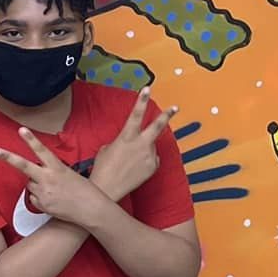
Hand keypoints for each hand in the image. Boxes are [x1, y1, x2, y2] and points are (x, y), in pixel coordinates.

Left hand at [0, 128, 113, 228]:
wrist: (91, 210)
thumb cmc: (84, 190)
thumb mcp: (69, 174)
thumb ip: (51, 171)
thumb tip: (37, 173)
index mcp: (58, 168)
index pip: (42, 151)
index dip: (31, 140)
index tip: (21, 130)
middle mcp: (48, 179)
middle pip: (24, 166)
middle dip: (8, 158)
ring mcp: (43, 192)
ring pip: (29, 184)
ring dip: (37, 185)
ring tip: (55, 191)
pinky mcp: (41, 204)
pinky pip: (33, 198)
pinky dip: (40, 198)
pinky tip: (54, 201)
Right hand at [87, 88, 176, 202]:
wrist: (107, 188)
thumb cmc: (102, 167)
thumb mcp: (107, 149)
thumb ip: (123, 142)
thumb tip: (133, 144)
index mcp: (126, 137)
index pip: (135, 114)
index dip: (142, 100)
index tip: (147, 89)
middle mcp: (141, 144)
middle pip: (157, 126)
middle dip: (166, 115)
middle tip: (175, 107)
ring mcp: (149, 156)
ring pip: (151, 147)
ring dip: (144, 150)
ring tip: (130, 161)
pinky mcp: (153, 167)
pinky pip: (152, 160)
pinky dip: (145, 162)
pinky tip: (135, 169)